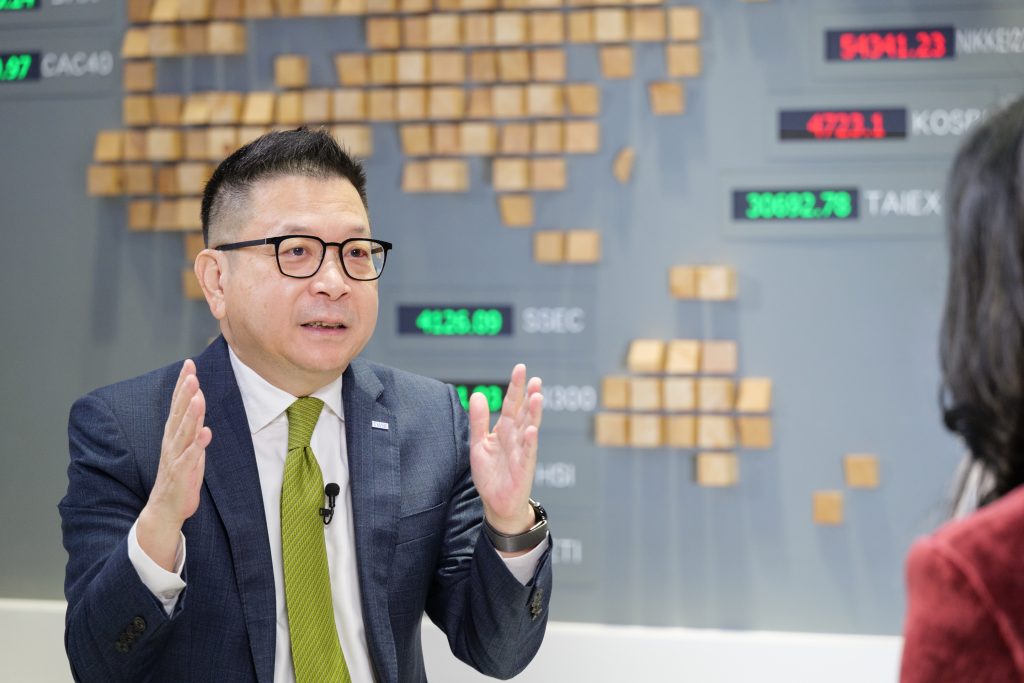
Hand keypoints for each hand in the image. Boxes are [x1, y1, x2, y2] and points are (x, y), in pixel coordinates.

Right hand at [137, 359, 211, 570]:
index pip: (178, 405)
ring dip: (191, 413)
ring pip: (183, 432)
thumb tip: (202, 408)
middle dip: (185, 392)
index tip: (189, 363)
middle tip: (191, 372)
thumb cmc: (180, 478)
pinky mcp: (180, 475)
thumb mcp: (189, 450)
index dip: (183, 384)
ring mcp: (175, 458)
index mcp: (174, 435)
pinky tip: (205, 432)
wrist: (165, 511)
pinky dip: (197, 445)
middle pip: (179, 413)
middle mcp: (172, 443)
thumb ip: (194, 429)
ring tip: (198, 396)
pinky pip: (189, 458)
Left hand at [469, 364, 542, 544]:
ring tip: (537, 396)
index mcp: (505, 430)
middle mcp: (516, 437)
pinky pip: (527, 452)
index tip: (521, 369)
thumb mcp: (479, 444)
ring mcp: (522, 451)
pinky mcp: (523, 468)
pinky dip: (529, 441)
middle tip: (535, 378)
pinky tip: (531, 429)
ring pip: (530, 428)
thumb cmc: (491, 474)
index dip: (515, 387)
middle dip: (528, 396)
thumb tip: (476, 394)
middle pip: (524, 412)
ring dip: (534, 413)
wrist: (497, 503)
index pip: (511, 404)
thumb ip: (479, 420)